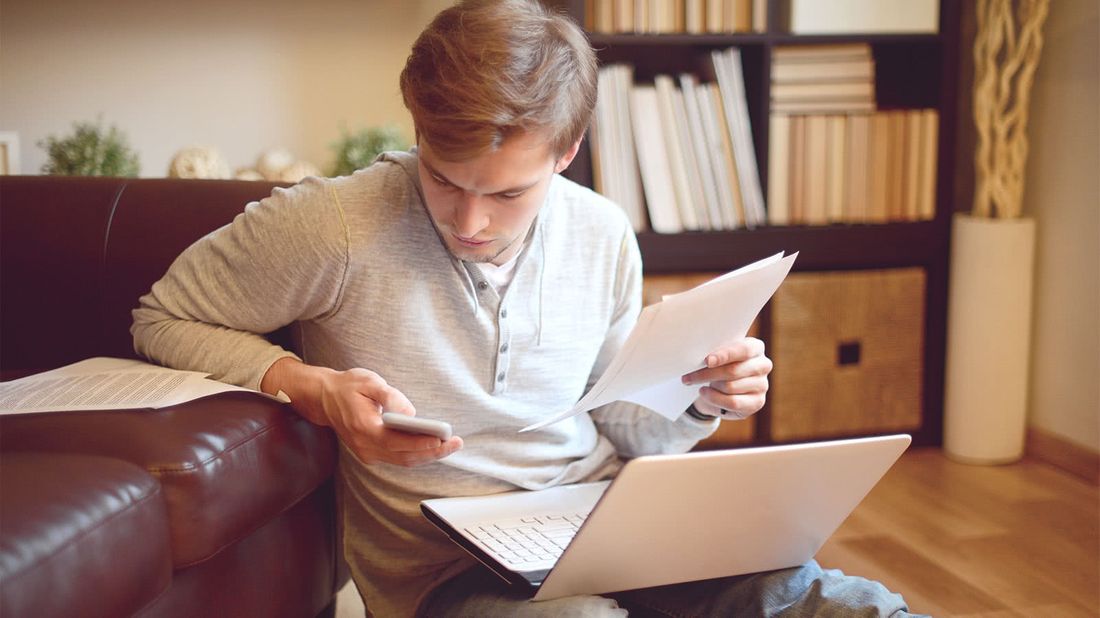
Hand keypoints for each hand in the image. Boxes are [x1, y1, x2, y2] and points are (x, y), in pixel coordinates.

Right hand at [262, 358, 462, 465]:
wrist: (325, 398)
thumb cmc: (349, 387)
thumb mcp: (369, 381)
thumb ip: (390, 396)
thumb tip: (410, 413)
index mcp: (363, 427)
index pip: (397, 441)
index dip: (421, 442)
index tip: (442, 439)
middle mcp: (364, 446)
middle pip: (404, 456)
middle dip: (433, 451)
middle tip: (456, 443)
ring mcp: (366, 453)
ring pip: (403, 461)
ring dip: (428, 455)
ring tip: (451, 445)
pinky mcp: (371, 454)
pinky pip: (398, 459)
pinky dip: (417, 454)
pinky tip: (434, 446)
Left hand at [681, 337, 771, 419]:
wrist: (721, 387)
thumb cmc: (719, 365)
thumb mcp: (717, 355)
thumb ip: (714, 354)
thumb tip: (703, 359)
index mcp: (756, 347)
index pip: (743, 350)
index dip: (725, 355)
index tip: (707, 360)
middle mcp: (763, 365)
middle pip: (733, 371)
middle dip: (707, 374)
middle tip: (687, 376)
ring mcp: (762, 385)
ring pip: (730, 387)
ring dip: (709, 387)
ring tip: (695, 384)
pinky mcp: (757, 402)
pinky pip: (733, 402)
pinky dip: (714, 398)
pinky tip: (704, 393)